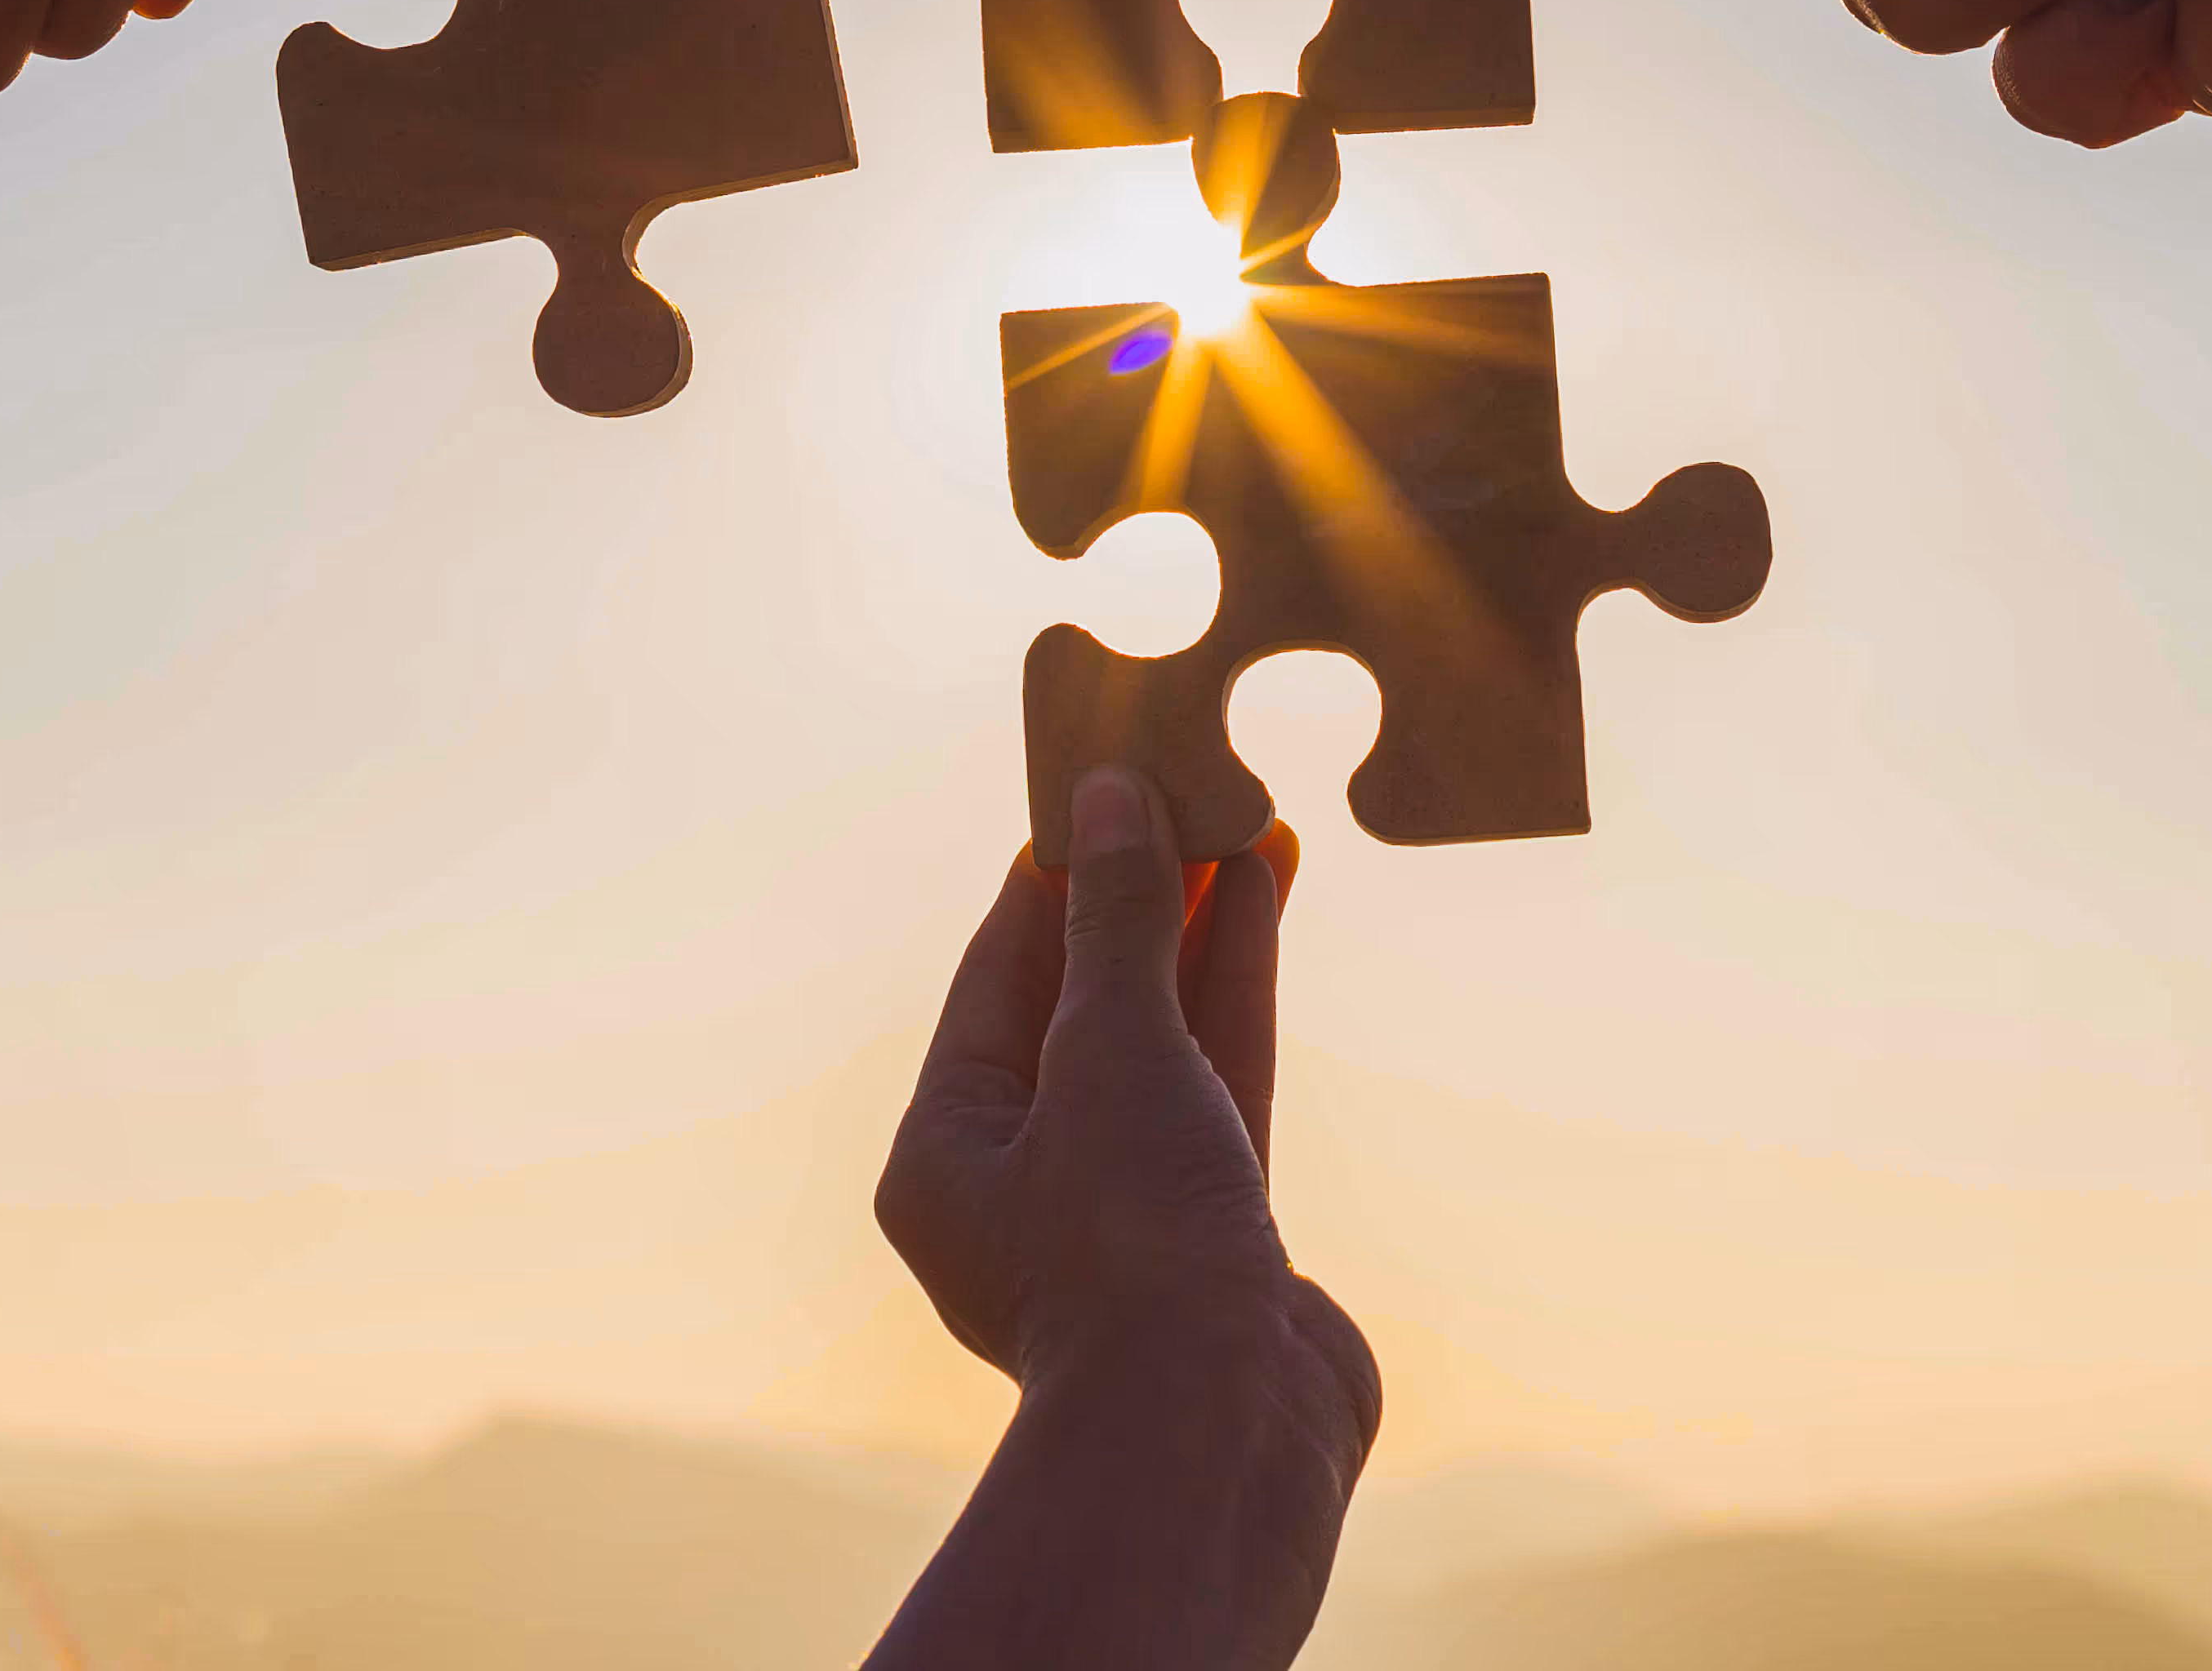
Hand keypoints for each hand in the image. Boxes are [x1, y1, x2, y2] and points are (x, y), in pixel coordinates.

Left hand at [867, 772, 1372, 1670]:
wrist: (1223, 1431)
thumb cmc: (1132, 1242)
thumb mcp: (1114, 1049)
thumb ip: (1119, 923)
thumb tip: (1107, 798)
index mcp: (946, 1150)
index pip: (997, 971)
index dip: (1056, 870)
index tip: (1105, 780)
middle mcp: (1023, 1181)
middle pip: (1081, 1001)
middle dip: (1140, 896)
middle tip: (1191, 790)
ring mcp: (1124, 1211)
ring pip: (1161, 1038)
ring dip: (1200, 932)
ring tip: (1248, 826)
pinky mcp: (1214, 1234)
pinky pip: (1219, 1086)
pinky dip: (1237, 995)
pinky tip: (1265, 905)